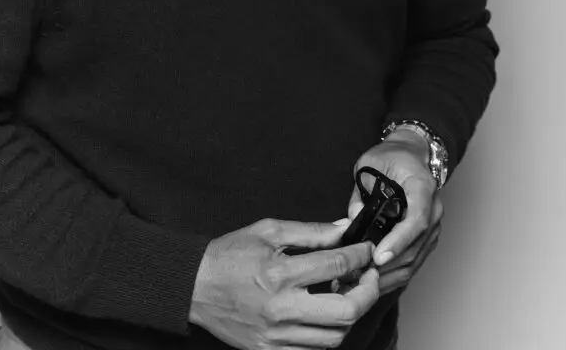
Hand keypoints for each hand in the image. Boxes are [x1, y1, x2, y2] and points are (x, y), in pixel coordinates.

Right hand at [189, 217, 379, 349]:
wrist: (195, 286)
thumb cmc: (230, 255)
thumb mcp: (268, 231)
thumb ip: (310, 232)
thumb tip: (343, 229)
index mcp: (280, 273)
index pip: (337, 264)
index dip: (360, 255)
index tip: (367, 249)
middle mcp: (281, 308)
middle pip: (346, 310)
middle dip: (368, 291)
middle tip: (370, 276)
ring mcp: (276, 336)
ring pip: (334, 336)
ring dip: (350, 314)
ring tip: (347, 293)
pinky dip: (327, 334)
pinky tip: (325, 315)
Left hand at [345, 134, 443, 296]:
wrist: (410, 154)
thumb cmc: (392, 156)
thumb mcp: (370, 163)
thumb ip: (360, 190)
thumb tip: (352, 220)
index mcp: (422, 186)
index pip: (417, 219)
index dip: (398, 241)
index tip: (378, 256)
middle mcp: (434, 208)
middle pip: (416, 246)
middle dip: (388, 265)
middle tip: (359, 273)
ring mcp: (434, 226)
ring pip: (415, 260)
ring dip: (390, 274)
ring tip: (362, 280)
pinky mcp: (428, 238)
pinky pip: (414, 262)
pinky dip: (395, 274)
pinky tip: (374, 279)